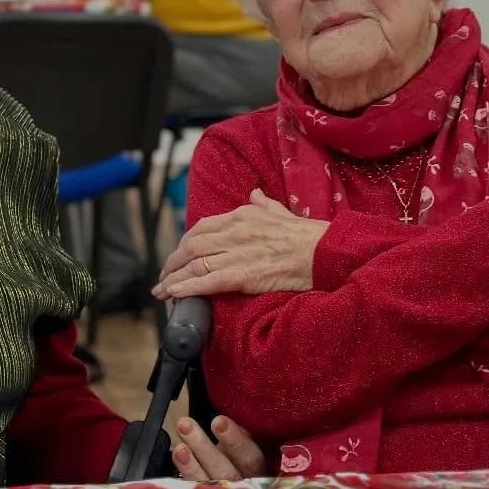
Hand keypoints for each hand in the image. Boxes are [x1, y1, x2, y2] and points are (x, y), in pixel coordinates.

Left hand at [153, 189, 328, 299]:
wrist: (326, 252)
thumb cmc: (308, 235)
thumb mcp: (281, 211)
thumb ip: (263, 204)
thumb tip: (254, 194)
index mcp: (241, 215)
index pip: (202, 228)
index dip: (185, 243)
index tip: (178, 254)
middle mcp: (234, 232)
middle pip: (192, 247)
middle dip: (173, 262)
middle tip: (164, 275)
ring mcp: (237, 253)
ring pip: (195, 265)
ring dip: (173, 279)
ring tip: (161, 291)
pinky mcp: (244, 275)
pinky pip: (207, 282)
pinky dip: (187, 288)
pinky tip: (174, 294)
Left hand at [173, 415, 266, 480]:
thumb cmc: (239, 461)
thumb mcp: (246, 448)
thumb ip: (239, 437)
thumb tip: (225, 422)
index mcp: (257, 472)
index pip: (250, 459)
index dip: (235, 440)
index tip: (218, 421)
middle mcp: (242, 488)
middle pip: (225, 472)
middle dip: (204, 448)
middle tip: (186, 425)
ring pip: (207, 485)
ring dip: (190, 464)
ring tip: (178, 447)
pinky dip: (185, 478)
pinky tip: (176, 462)